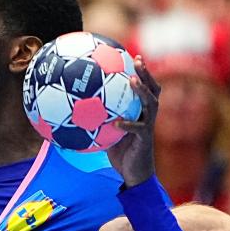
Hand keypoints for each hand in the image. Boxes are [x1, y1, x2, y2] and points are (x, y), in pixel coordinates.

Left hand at [107, 56, 161, 188]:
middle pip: (153, 89)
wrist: (133, 173)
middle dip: (147, 74)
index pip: (145, 87)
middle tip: (138, 60)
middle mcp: (148, 115)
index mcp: (141, 111)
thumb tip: (76, 109)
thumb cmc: (120, 152)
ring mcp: (148, 126)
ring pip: (150, 104)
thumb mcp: (107, 133)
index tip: (134, 56)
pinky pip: (137, 128)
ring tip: (132, 81)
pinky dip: (126, 124)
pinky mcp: (144, 139)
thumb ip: (99, 120)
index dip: (142, 72)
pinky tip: (116, 122)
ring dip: (142, 91)